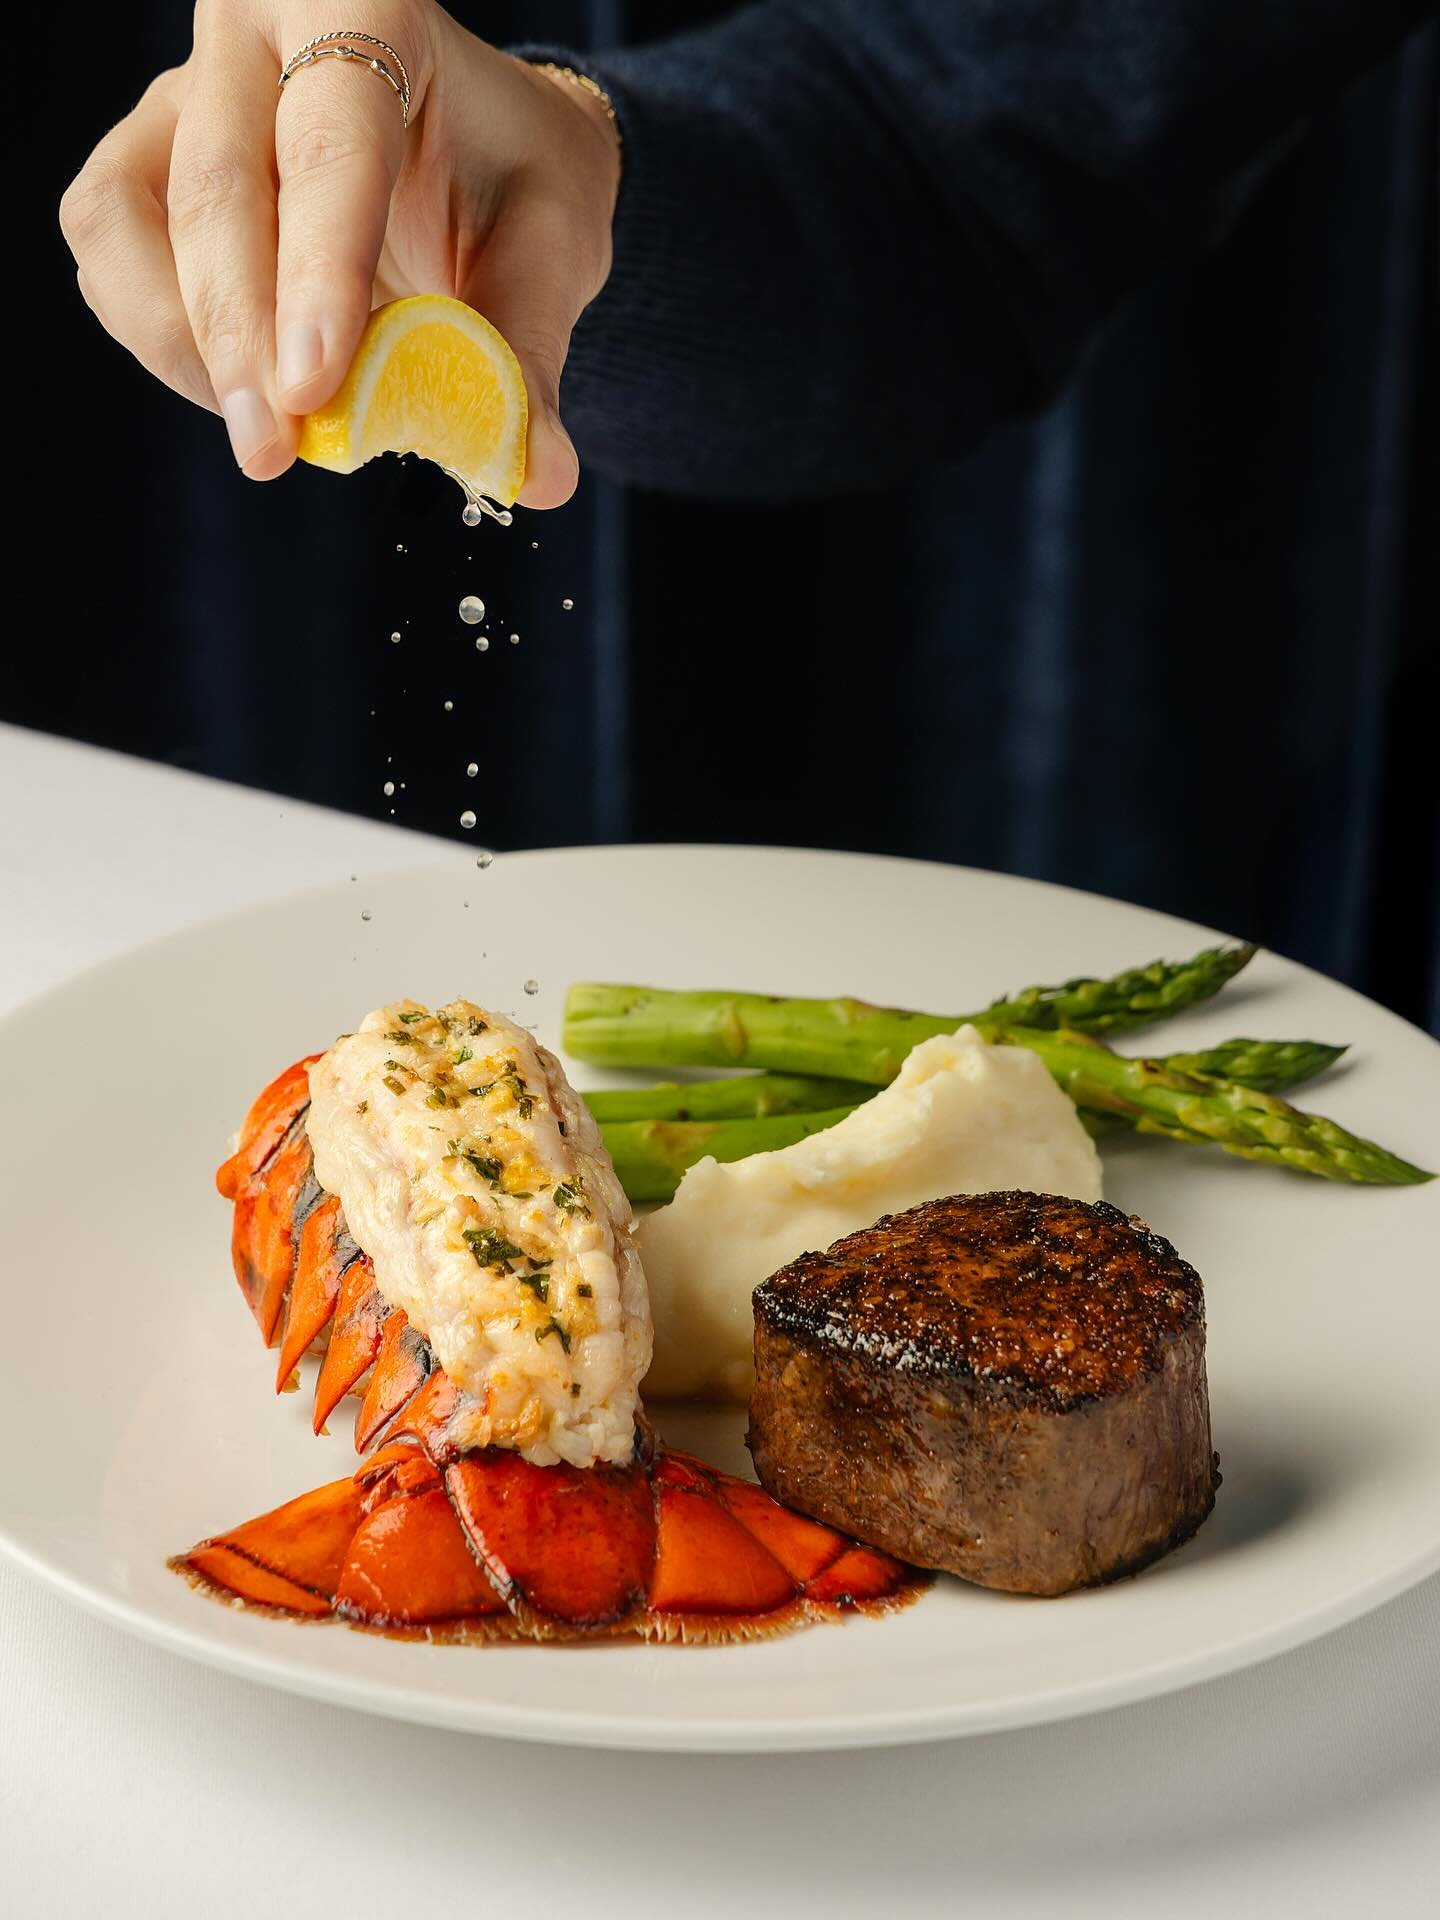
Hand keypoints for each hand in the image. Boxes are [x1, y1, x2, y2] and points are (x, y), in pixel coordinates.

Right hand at [58, 2, 620, 505]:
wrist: (477, 145)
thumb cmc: (513, 175)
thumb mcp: (553, 244)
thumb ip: (529, 349)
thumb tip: (542, 475)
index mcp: (367, 9)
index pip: (331, 143)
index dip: (318, 270)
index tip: (315, 385)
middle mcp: (254, 33)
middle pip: (214, 187)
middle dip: (238, 338)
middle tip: (275, 449)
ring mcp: (183, 96)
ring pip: (124, 218)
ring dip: (184, 344)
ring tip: (268, 430)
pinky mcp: (143, 161)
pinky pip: (108, 256)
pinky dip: (163, 341)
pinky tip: (245, 390)